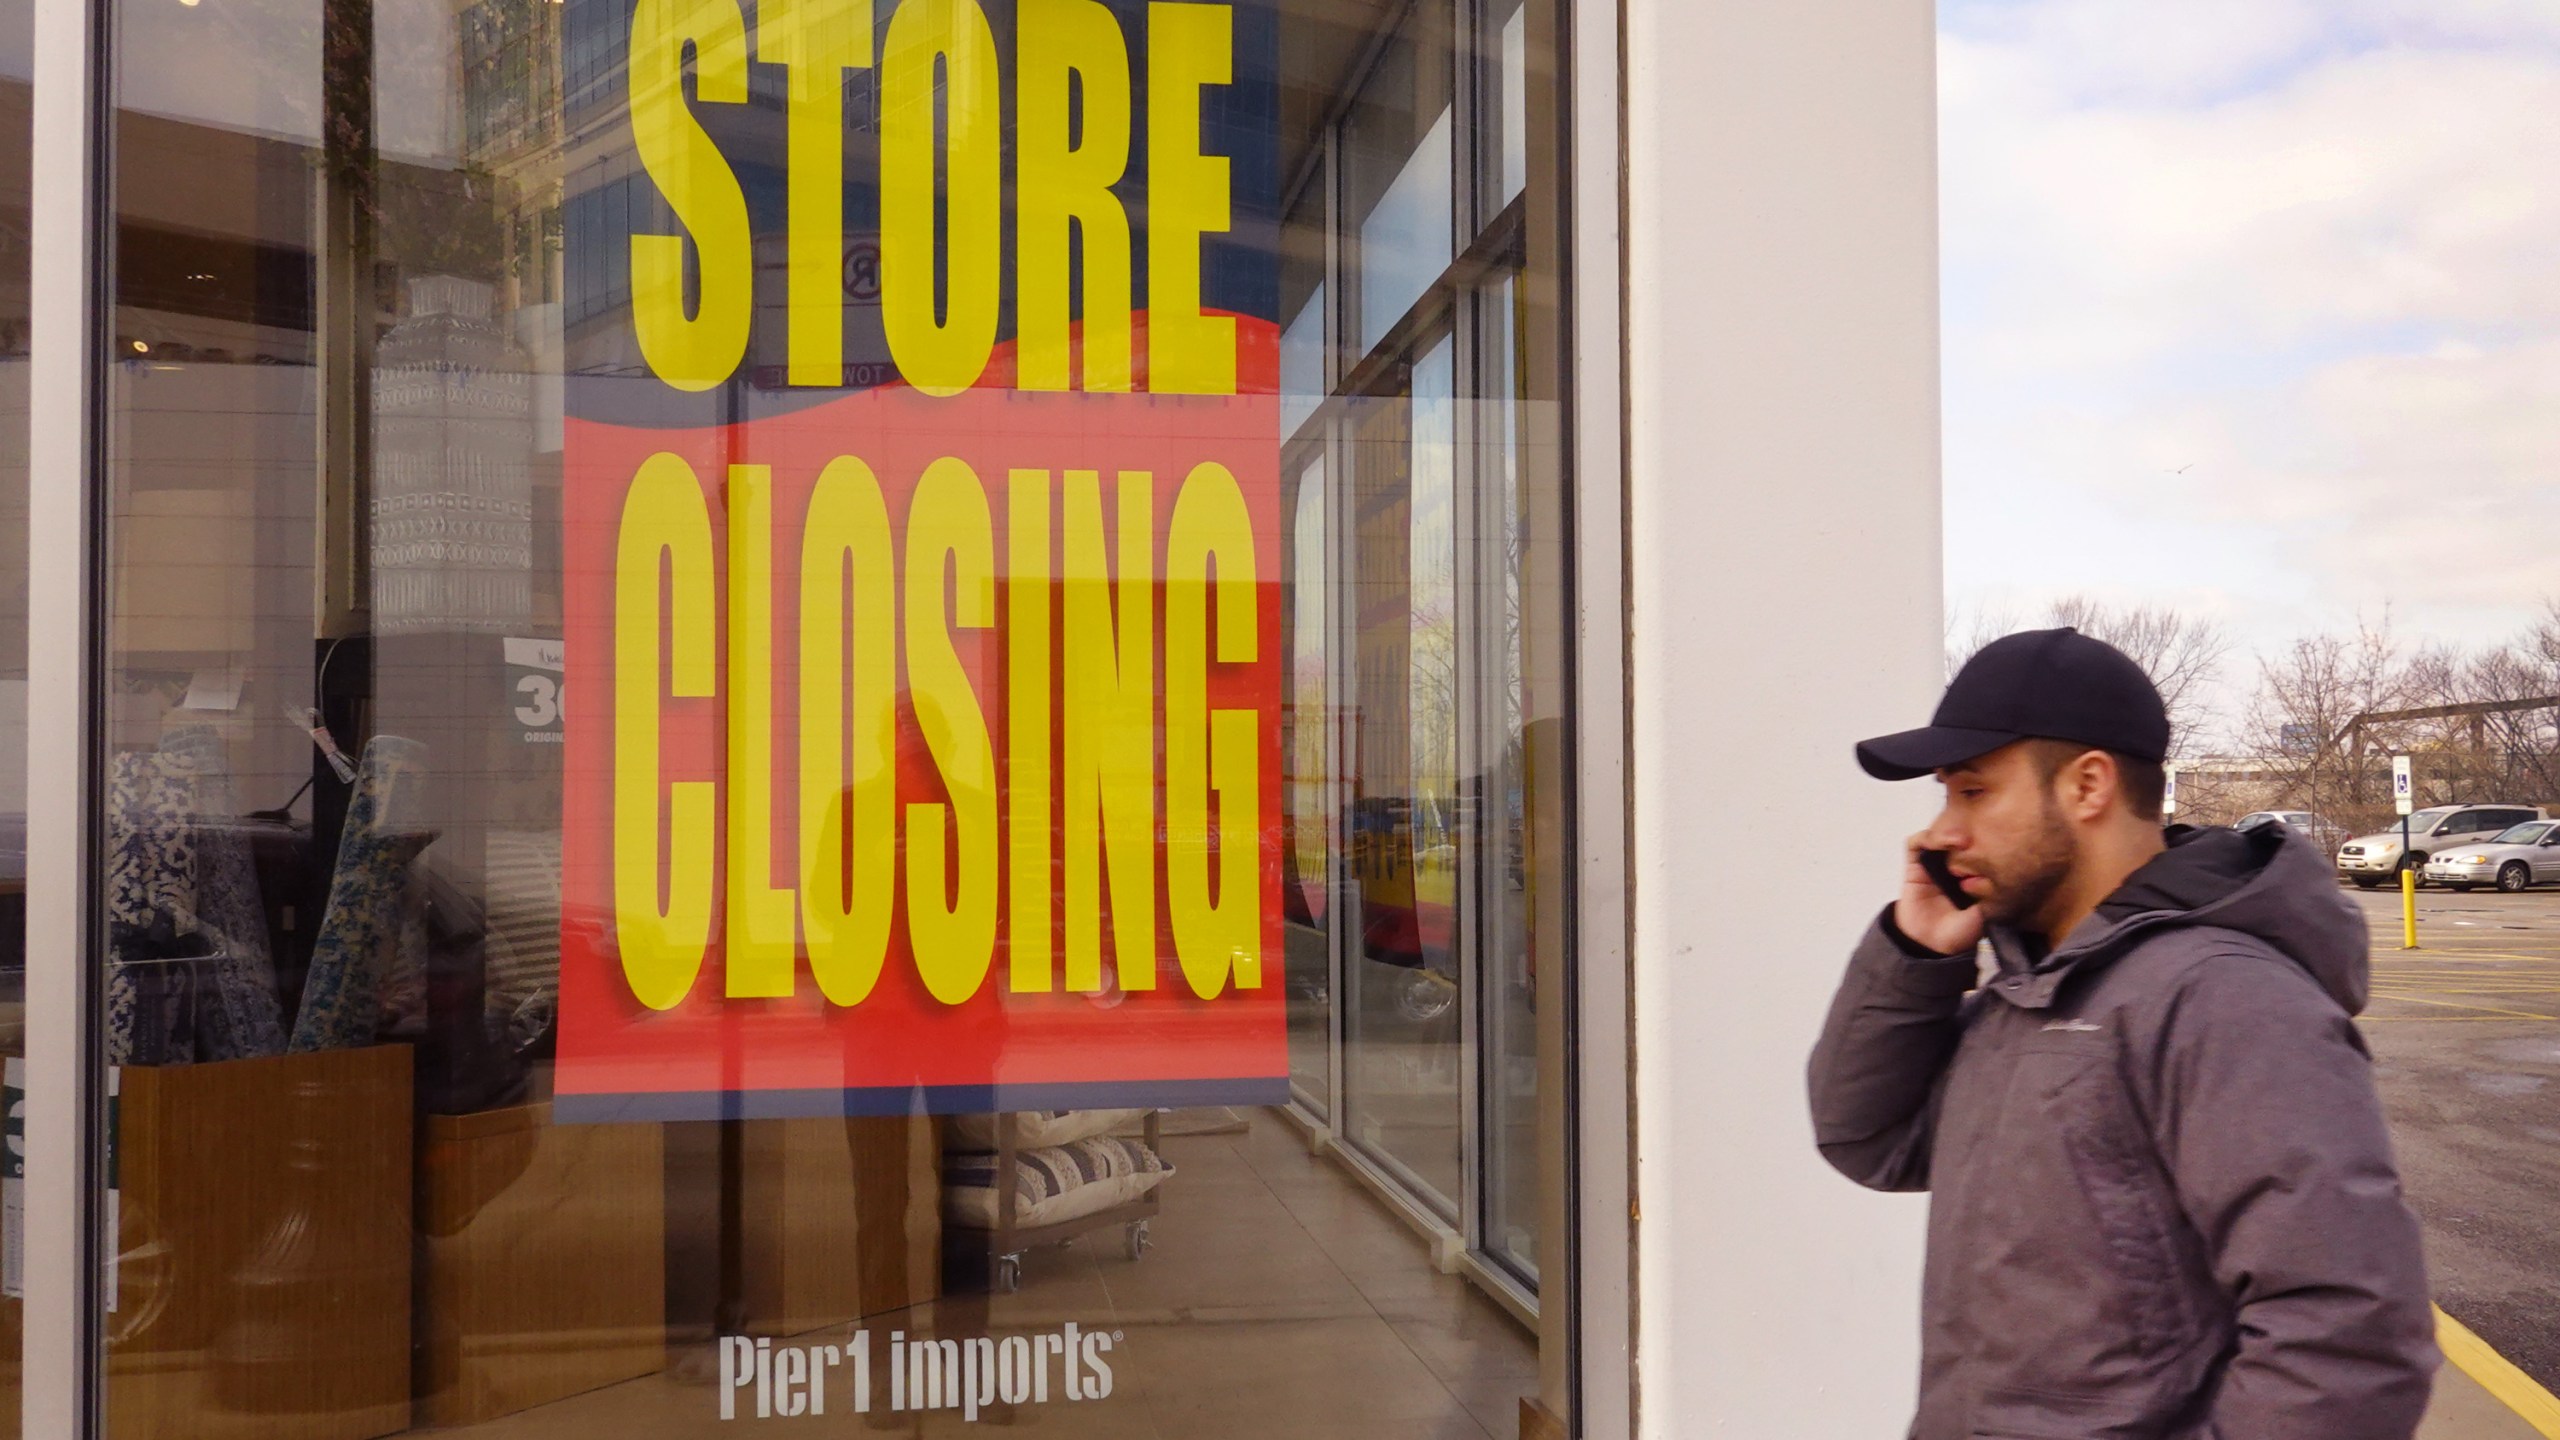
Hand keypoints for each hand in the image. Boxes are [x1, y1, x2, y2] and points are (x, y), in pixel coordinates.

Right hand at [1895, 832, 1985, 955]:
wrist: (1930, 945)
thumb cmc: (1959, 932)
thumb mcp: (1988, 914)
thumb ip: (1995, 895)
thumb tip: (2008, 873)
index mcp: (1972, 873)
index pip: (1979, 847)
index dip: (1986, 839)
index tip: (1996, 840)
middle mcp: (1953, 865)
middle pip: (1958, 836)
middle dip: (1968, 829)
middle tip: (1977, 837)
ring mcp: (1933, 864)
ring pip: (1938, 835)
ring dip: (1947, 832)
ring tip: (1959, 840)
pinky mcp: (1914, 867)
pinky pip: (1915, 844)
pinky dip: (1925, 838)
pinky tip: (1936, 843)